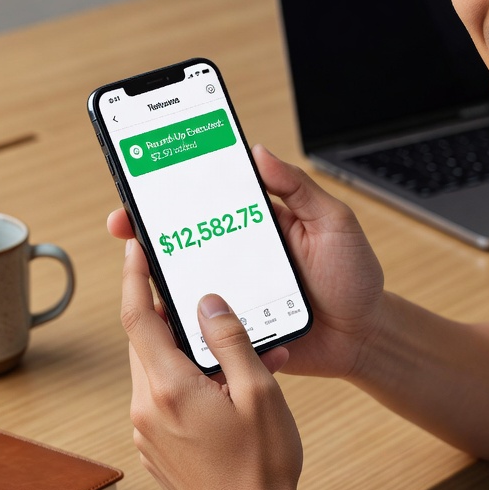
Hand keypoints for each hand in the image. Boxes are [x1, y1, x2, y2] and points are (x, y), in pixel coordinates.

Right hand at [107, 145, 386, 380]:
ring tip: (137, 267)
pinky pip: (201, 325)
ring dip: (156, 276)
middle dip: (149, 230)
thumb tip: (259, 152)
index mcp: (260, 224)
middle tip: (124, 223)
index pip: (211, 201)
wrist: (365, 337)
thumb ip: (300, 188)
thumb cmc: (354, 277)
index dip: (177, 191)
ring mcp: (235, 294)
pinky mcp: (235, 330)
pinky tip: (162, 312)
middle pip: (185, 240)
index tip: (146, 182)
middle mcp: (240, 256)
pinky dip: (180, 319)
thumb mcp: (334, 223)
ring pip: (186, 282)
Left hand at [121, 237, 306, 489]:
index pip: (138, 317)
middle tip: (195, 290)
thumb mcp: (260, 391)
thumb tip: (208, 302)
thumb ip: (231, 340)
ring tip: (225, 345)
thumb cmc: (263, 465)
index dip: (134, 276)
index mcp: (170, 389)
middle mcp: (146, 409)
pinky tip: (222, 383)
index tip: (135, 248)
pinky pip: (160, 396)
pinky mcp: (155, 448)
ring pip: (154, 368)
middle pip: (144, 340)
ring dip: (179, 347)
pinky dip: (182, 377)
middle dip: (165, 311)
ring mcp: (145, 432)